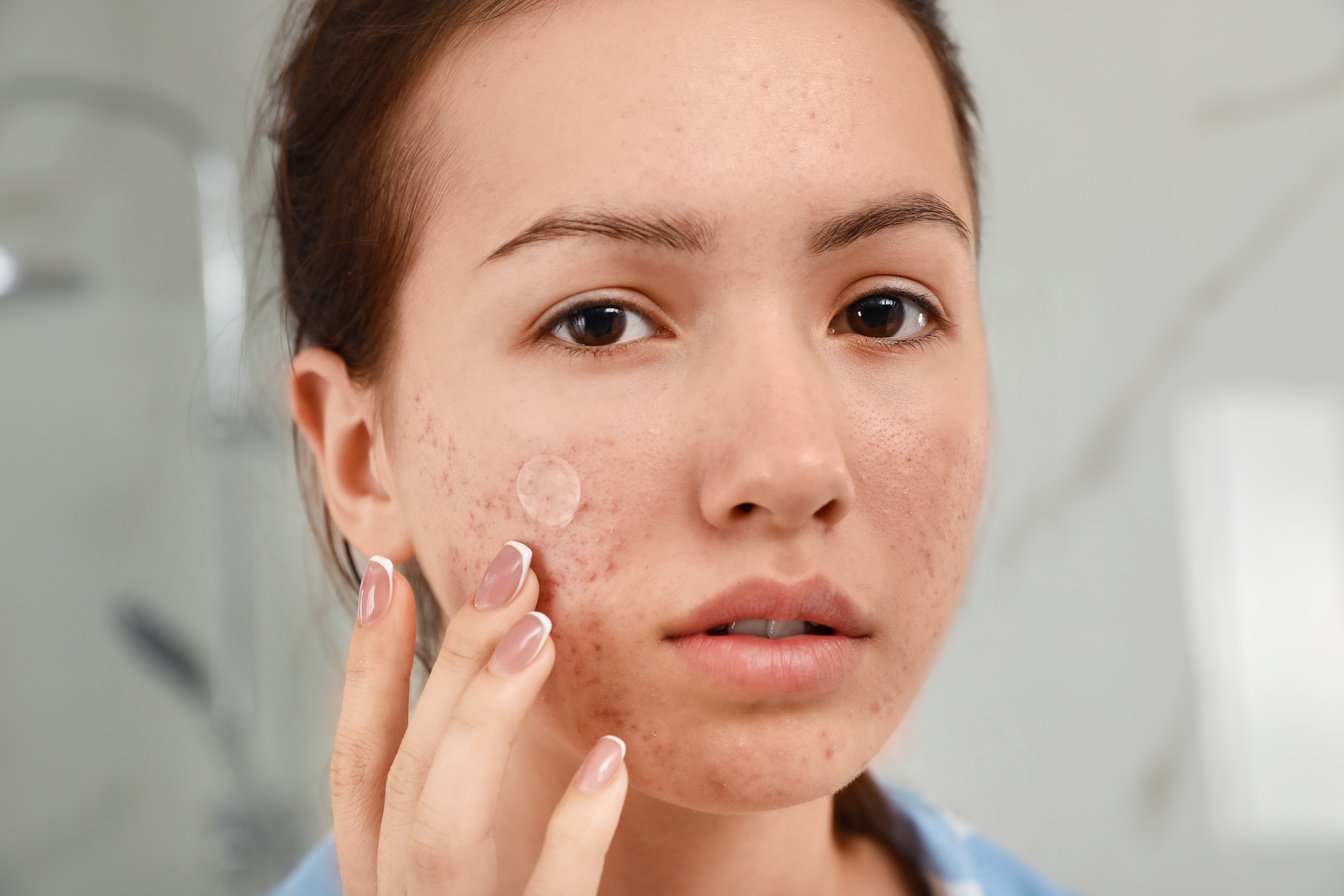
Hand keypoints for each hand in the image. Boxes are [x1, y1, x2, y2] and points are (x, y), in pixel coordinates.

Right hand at [328, 542, 628, 894]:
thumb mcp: (464, 866)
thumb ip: (463, 792)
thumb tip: (490, 664)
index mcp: (382, 872)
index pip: (359, 763)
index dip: (366, 665)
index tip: (386, 571)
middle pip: (407, 771)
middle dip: (453, 662)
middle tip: (513, 570)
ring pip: (442, 824)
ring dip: (485, 719)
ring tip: (540, 632)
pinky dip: (576, 829)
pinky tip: (611, 756)